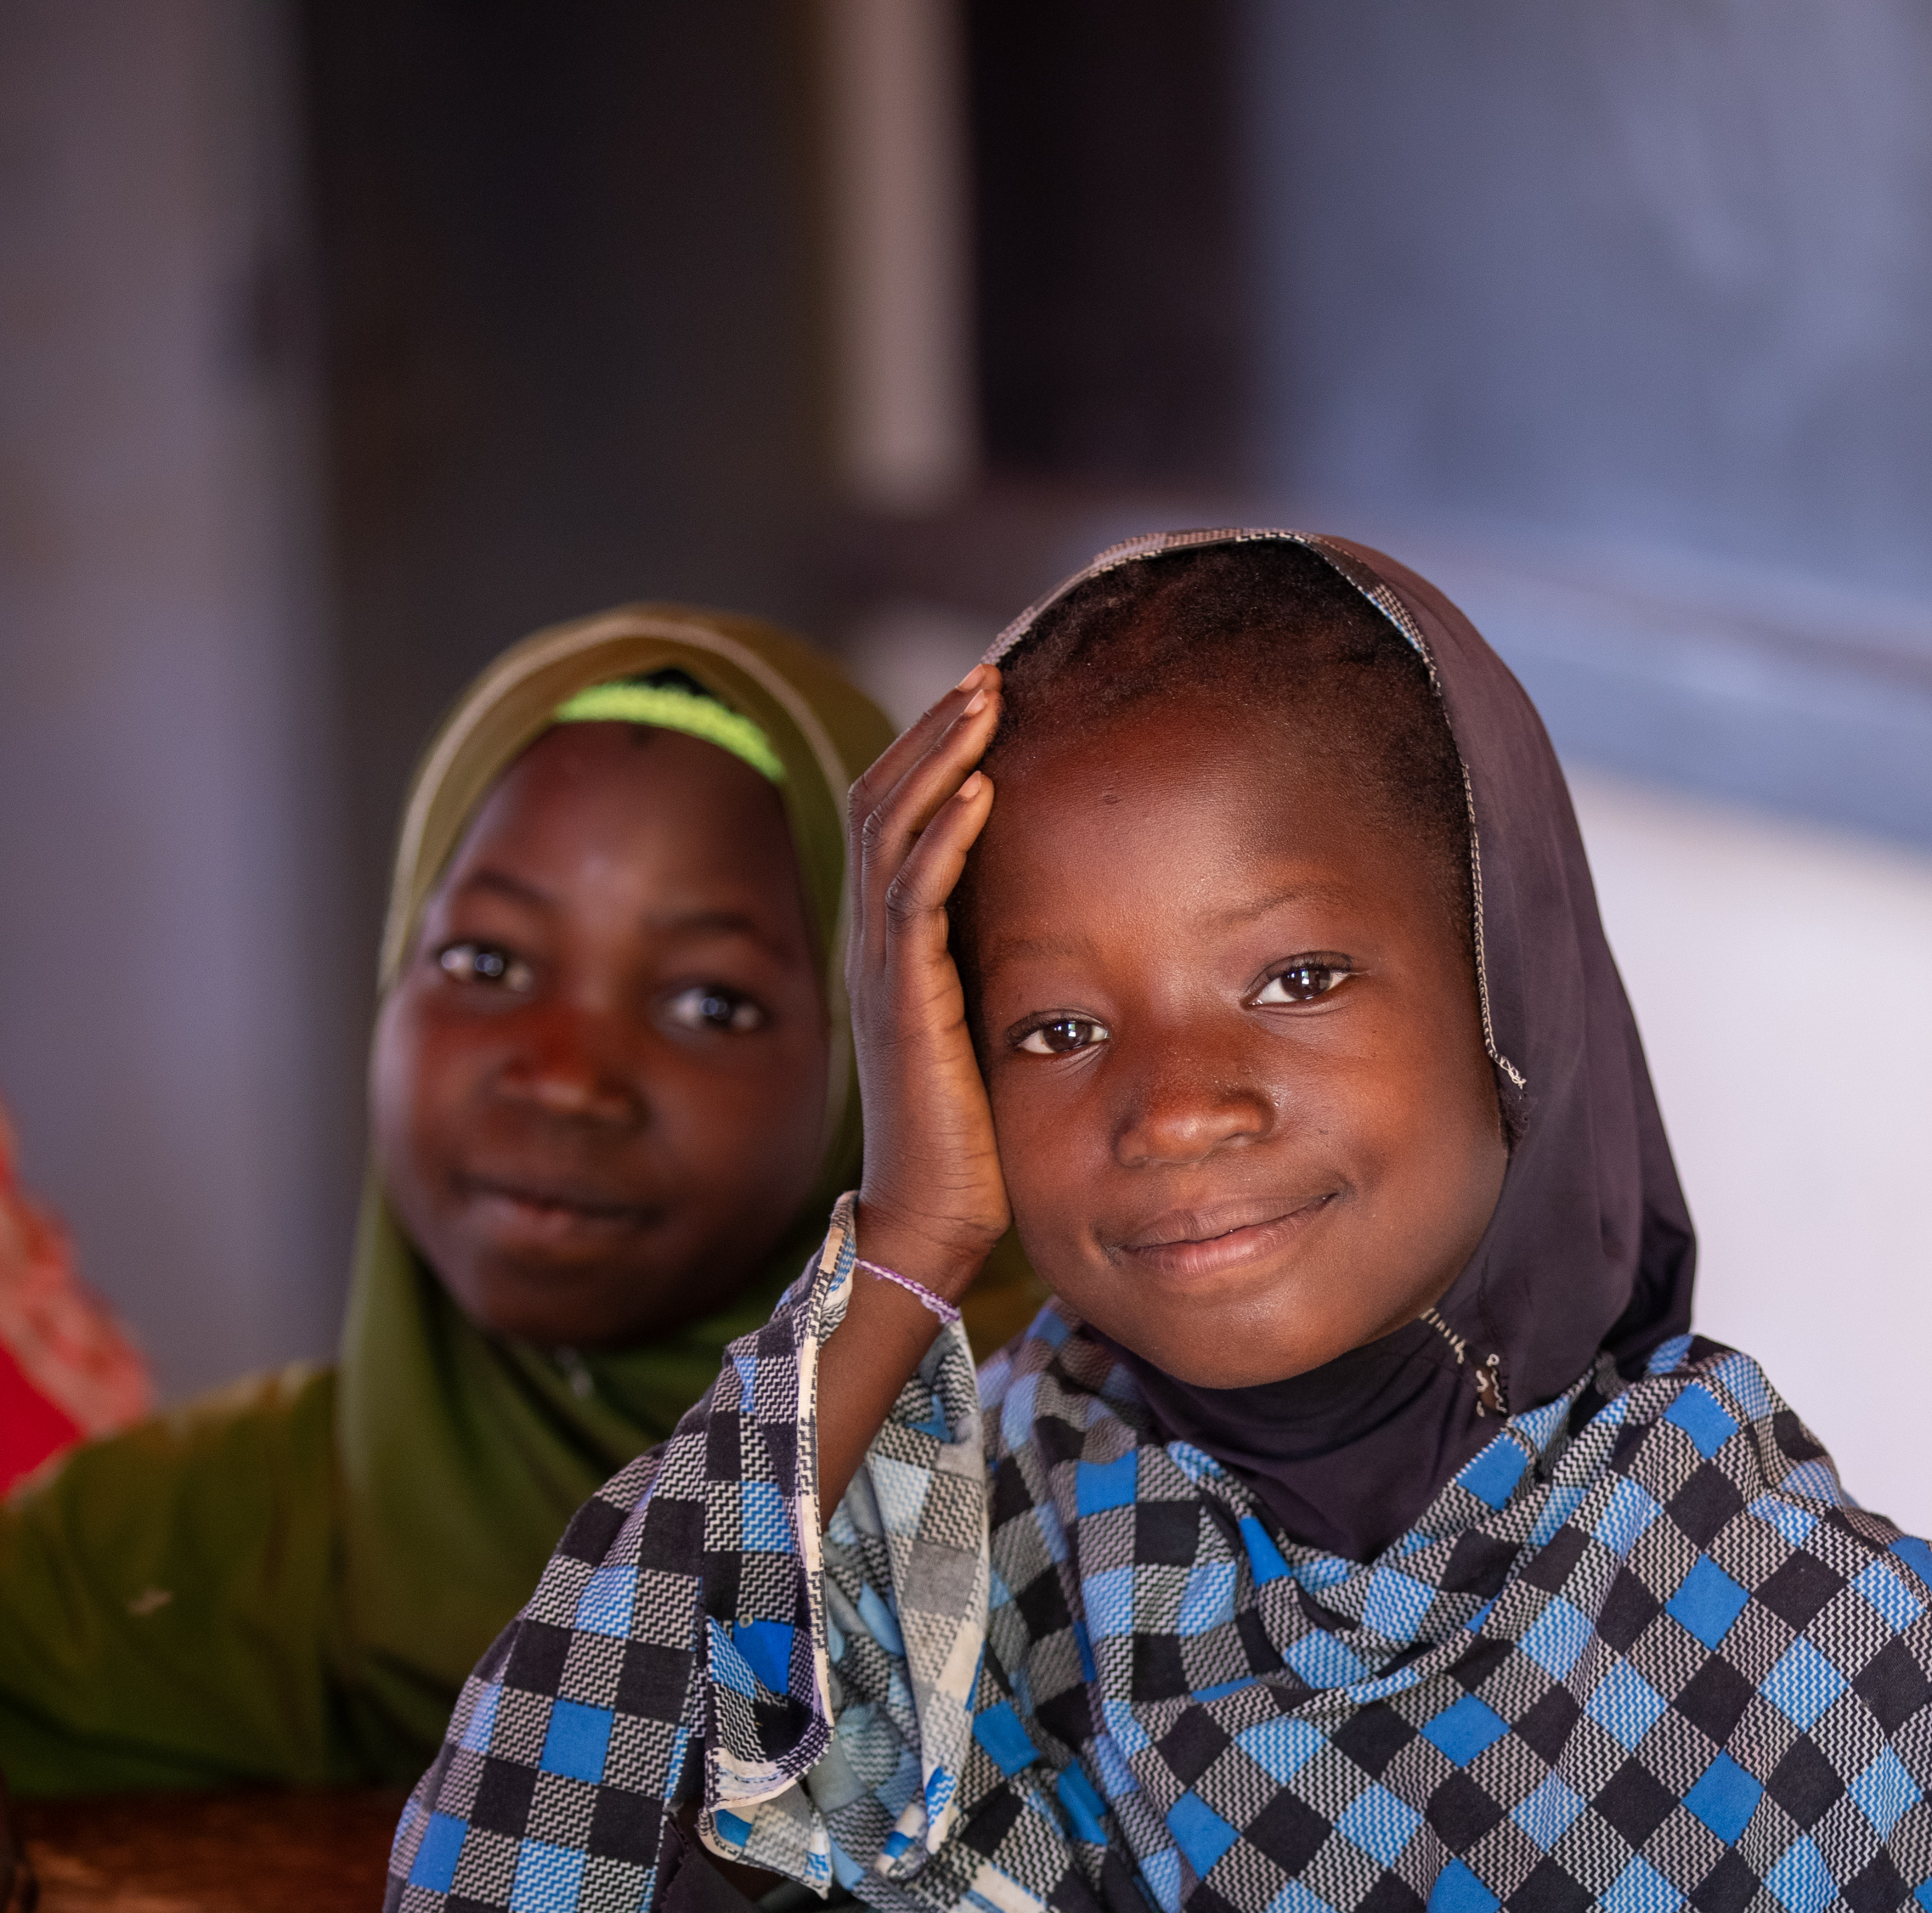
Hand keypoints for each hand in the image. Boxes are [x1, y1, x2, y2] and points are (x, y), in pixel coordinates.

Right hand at [843, 667, 1012, 1300]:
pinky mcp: (904, 1004)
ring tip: (984, 701)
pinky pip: (913, 899)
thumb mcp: (990, 1028)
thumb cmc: (973, 1139)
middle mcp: (873, 947)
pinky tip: (980, 791)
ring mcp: (881, 973)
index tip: (985, 703)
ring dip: (939, 760)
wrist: (933, 1218)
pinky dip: (943, 838)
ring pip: (891, 832)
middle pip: (880, 802)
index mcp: (891, 948)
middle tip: (986, 675)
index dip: (931, 756)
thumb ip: (999, 969)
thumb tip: (1058, 920)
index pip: (893, 820)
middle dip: (933, 733)